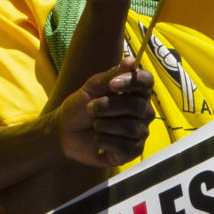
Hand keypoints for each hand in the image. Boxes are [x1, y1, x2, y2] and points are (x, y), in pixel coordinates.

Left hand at [56, 53, 153, 167]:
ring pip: (131, 128)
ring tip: (94, 125)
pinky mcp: (132, 151)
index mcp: (135, 91)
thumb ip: (111, 76)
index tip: (112, 85)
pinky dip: (105, 142)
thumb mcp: (91, 88)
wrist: (66, 132)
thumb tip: (132, 61)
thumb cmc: (80, 107)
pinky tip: (97, 140)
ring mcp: (139, 132)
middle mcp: (142, 111)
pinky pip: (125, 147)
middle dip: (108, 107)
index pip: (147, 81)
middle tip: (90, 108)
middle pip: (137, 106)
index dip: (132, 82)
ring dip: (105, 125)